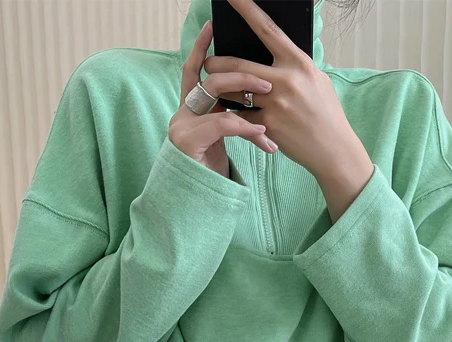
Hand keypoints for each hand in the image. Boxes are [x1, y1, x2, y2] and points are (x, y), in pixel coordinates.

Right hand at [170, 20, 277, 178]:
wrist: (198, 204)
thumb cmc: (214, 173)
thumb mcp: (222, 140)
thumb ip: (228, 116)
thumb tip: (253, 93)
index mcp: (190, 109)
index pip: (195, 70)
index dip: (203, 48)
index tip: (214, 26)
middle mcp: (181, 112)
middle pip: (211, 77)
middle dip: (242, 73)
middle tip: (268, 83)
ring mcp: (181, 125)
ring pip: (217, 96)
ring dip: (247, 96)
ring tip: (270, 104)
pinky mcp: (187, 141)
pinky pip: (222, 122)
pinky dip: (246, 126)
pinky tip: (264, 135)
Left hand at [203, 0, 372, 186]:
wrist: (334, 150)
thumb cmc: (327, 113)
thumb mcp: (317, 80)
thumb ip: (295, 66)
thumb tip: (275, 52)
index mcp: (299, 62)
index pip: (267, 29)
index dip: (246, 9)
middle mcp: (286, 80)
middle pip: (237, 65)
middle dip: (216, 63)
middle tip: (208, 64)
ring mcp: (276, 104)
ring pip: (234, 92)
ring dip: (220, 90)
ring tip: (215, 91)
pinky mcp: (269, 125)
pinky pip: (241, 117)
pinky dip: (235, 117)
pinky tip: (234, 120)